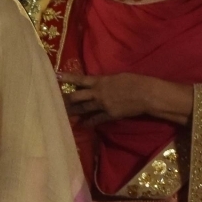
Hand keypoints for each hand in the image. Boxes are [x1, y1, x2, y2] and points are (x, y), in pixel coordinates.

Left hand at [63, 72, 189, 126]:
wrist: (146, 94)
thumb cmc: (135, 81)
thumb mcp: (118, 76)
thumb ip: (105, 80)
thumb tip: (98, 83)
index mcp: (100, 81)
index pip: (80, 79)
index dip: (67, 78)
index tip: (56, 77)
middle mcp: (98, 93)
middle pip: (76, 96)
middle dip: (66, 99)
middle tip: (55, 101)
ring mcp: (102, 105)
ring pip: (83, 109)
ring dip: (73, 111)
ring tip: (62, 114)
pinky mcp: (109, 115)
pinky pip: (95, 119)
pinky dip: (88, 123)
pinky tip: (81, 125)